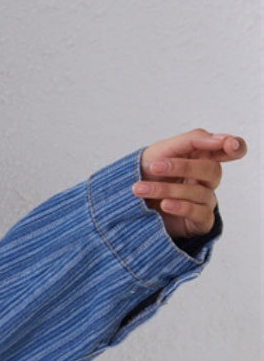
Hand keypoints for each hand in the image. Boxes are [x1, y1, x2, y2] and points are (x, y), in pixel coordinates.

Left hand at [132, 129, 246, 238]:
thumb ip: (193, 140)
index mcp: (201, 158)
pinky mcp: (199, 221)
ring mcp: (204, 201)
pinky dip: (180, 207)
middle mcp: (206, 180)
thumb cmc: (146, 173)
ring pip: (199, 192)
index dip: (235, 147)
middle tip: (155, 167)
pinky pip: (200, 213)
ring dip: (167, 189)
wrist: (126, 202)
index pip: (228, 151)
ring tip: (141, 188)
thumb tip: (221, 138)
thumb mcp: (163, 150)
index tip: (229, 145)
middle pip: (212, 170)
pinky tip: (164, 204)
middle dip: (183, 167)